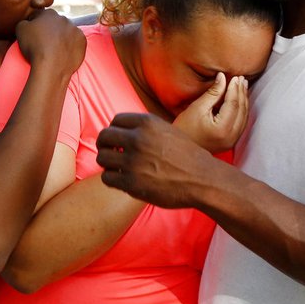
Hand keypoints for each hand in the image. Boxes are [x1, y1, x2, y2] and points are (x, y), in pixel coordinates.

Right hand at [15, 9, 85, 71]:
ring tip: (55, 49)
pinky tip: (64, 53)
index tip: (34, 35)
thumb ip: (25, 21)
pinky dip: (71, 45)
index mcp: (49, 13)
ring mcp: (75, 29)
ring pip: (67, 31)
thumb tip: (29, 21)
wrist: (51, 66)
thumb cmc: (34, 47)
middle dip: (50, 30)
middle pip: (55, 23)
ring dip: (62, 37)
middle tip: (45, 43)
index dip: (35, 25)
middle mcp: (64, 18)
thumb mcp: (20, 29)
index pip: (40, 16)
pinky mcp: (82, 41)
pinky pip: (76, 41)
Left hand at [96, 113, 220, 208]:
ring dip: (107, 163)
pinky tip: (121, 179)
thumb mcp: (167, 130)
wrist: (202, 179)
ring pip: (102, 157)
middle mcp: (138, 139)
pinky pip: (107, 177)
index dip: (114, 130)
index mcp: (147, 123)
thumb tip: (122, 129)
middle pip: (104, 136)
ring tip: (116, 167)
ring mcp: (133, 161)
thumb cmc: (186, 156)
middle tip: (110, 152)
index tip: (117, 140)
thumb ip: (146, 128)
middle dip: (105, 145)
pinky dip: (112, 179)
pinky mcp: (131, 182)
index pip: (115, 121)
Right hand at [173, 73, 248, 152]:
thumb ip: (213, 93)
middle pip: (241, 110)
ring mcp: (232, 141)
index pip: (233, 104)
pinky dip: (241, 110)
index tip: (235, 77)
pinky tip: (240, 100)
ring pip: (244, 116)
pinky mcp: (231, 142)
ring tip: (242, 86)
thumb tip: (223, 77)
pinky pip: (241, 123)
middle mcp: (230, 137)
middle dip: (241, 93)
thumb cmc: (184, 128)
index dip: (234, 89)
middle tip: (241, 78)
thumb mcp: (197, 108)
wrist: (180, 148)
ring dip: (244, 100)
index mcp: (222, 129)